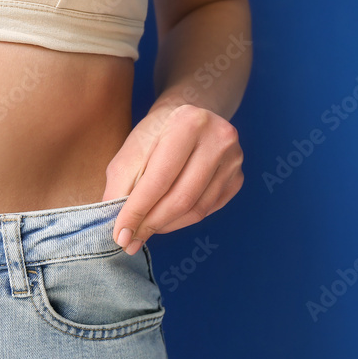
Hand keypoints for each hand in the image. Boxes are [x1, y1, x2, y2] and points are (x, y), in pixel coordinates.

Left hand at [102, 103, 243, 254]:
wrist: (188, 118)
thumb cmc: (154, 135)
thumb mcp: (130, 152)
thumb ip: (120, 187)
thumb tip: (120, 230)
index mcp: (188, 123)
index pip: (159, 179)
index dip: (137, 211)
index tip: (120, 235)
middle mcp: (219, 138)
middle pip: (181, 198)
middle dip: (151, 224)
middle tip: (130, 241)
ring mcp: (233, 159)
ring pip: (196, 210)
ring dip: (165, 226)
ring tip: (144, 230)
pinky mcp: (237, 178)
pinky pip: (207, 211)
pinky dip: (182, 221)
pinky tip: (165, 219)